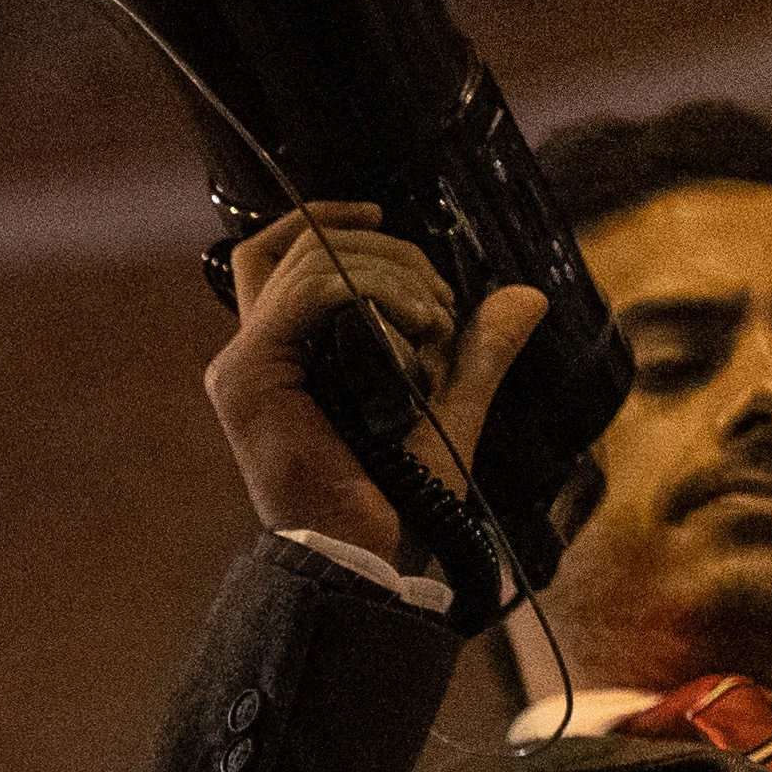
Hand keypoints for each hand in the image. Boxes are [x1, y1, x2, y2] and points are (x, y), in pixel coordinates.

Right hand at [205, 203, 550, 566]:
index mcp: (282, 356)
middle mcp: (252, 355)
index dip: (324, 218)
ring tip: (434, 319)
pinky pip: (309, 292)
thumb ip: (478, 350)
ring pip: (309, 258)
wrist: (375, 553)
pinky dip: (370, 288)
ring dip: (388, 269)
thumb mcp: (450, 405)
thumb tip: (526, 296)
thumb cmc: (400, 497)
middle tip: (439, 301)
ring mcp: (245, 365)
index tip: (385, 218)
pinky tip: (417, 324)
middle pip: (299, 243)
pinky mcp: (250, 375)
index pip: (278, 254)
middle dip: (384, 249)